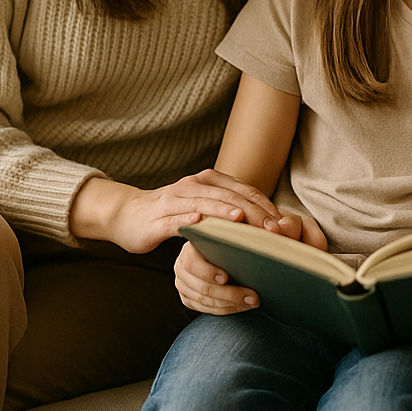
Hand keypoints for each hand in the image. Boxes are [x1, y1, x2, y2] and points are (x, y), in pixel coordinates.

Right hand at [71, 169, 295, 253]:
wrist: (128, 215)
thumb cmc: (173, 214)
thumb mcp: (204, 207)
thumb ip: (229, 209)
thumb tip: (267, 223)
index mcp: (209, 181)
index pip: (244, 191)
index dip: (264, 205)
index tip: (283, 224)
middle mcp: (194, 186)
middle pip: (229, 197)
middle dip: (252, 212)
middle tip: (272, 229)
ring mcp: (175, 200)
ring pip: (204, 204)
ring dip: (224, 212)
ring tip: (242, 220)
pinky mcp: (158, 218)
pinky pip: (175, 218)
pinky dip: (188, 219)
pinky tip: (199, 223)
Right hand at [173, 211, 327, 313]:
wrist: (242, 248)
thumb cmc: (252, 235)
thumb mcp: (258, 226)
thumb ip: (266, 226)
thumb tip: (282, 229)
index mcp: (195, 238)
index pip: (192, 257)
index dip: (207, 269)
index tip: (227, 277)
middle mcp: (184, 260)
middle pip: (197, 283)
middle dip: (226, 292)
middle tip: (254, 296)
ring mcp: (184, 280)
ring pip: (200, 297)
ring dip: (229, 301)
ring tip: (256, 301)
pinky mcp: (189, 296)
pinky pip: (202, 307)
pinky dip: (224, 308)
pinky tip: (245, 306)